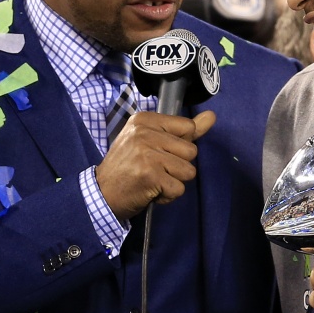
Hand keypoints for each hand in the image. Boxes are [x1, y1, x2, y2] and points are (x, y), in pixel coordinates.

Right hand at [95, 110, 215, 219]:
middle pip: (191, 151)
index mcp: (144, 120)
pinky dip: (168, 196)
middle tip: (155, 169)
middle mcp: (145, 133)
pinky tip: (151, 191)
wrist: (101, 193)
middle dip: (179, 166)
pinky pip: (179, 189)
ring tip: (153, 180)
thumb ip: (183, 130)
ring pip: (189, 171)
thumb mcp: (150, 141)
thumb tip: (211, 117)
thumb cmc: (127, 166)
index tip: (159, 152)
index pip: (188, 127)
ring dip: (174, 182)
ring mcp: (147, 154)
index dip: (180, 145)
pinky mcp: (151, 176)